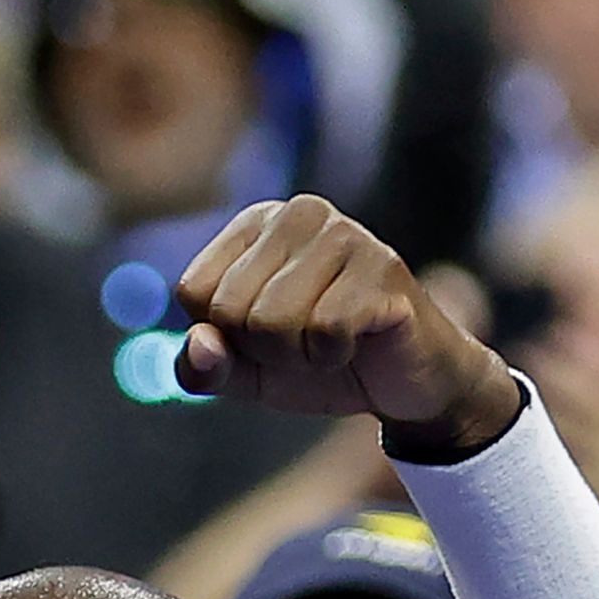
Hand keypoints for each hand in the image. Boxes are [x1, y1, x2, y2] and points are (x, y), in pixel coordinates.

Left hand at [173, 196, 518, 453]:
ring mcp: (345, 235)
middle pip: (229, 308)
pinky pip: (324, 332)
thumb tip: (199, 342)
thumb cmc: (318, 361)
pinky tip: (357, 344)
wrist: (406, 384)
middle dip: (261, 349)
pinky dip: (332, 357)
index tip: (264, 333)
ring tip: (330, 342)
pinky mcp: (383, 268)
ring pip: (272, 321)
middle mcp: (298, 214)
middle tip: (304, 342)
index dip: (224, 335)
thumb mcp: (245, 372)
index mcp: (256, 223)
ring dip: (297, 356)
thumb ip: (201, 366)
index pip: (192, 291)